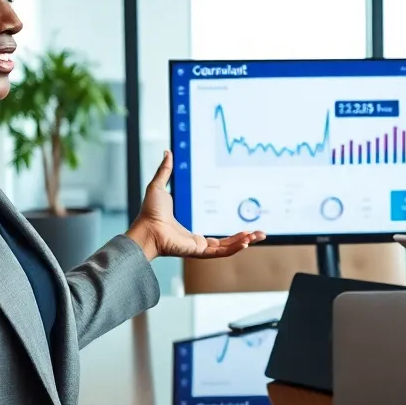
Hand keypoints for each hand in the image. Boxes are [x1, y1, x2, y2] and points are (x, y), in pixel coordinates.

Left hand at [125, 151, 264, 259]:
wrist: (144, 227)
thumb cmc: (149, 212)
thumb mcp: (160, 186)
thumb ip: (166, 170)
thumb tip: (167, 152)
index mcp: (191, 234)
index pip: (218, 238)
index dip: (234, 234)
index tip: (248, 228)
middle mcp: (196, 243)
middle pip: (227, 244)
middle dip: (245, 239)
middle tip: (260, 233)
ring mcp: (197, 248)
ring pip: (227, 248)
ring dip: (244, 242)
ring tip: (258, 236)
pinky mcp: (197, 251)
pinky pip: (219, 252)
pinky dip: (234, 248)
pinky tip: (246, 242)